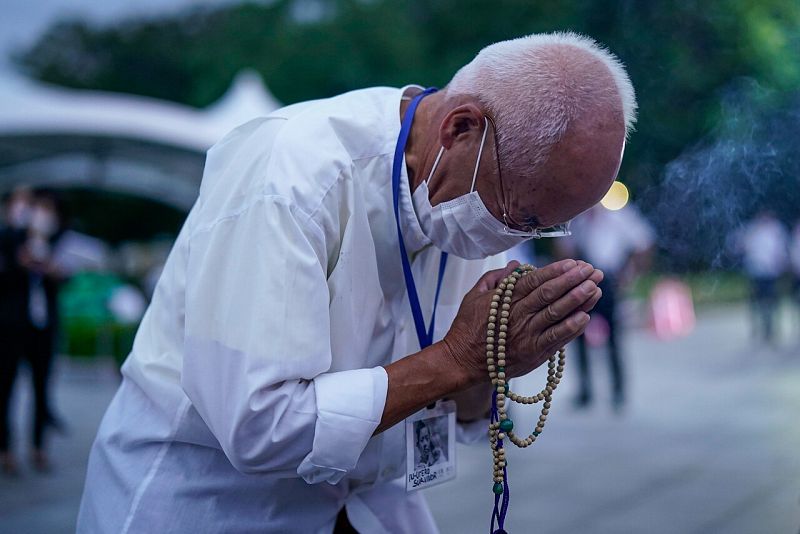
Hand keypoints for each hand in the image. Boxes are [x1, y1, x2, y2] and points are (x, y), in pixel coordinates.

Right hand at [441, 259, 602, 387]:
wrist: (462, 361)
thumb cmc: (468, 328)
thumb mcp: (474, 296)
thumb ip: (495, 278)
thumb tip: (516, 266)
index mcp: (505, 299)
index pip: (535, 280)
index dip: (556, 271)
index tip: (574, 263)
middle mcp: (518, 315)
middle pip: (549, 294)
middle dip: (573, 280)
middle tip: (592, 270)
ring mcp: (527, 334)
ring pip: (556, 313)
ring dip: (578, 299)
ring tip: (595, 287)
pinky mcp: (534, 352)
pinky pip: (556, 338)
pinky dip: (572, 327)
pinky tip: (586, 316)